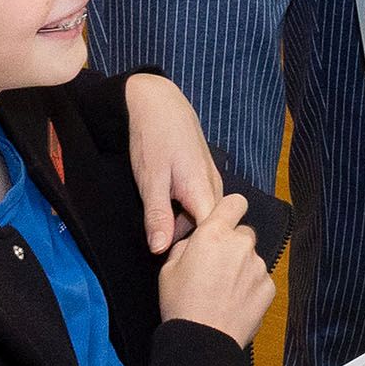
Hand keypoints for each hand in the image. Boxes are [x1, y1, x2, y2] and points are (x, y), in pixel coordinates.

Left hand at [119, 75, 221, 255]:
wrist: (158, 102)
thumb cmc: (154, 138)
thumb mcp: (150, 180)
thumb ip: (157, 216)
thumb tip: (160, 249)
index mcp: (204, 190)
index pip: (215, 233)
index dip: (200, 251)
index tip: (179, 263)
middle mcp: (214, 187)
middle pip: (211, 228)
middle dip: (192, 243)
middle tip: (165, 254)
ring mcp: (210, 181)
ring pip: (205, 216)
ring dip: (187, 228)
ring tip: (162, 236)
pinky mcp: (202, 176)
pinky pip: (201, 205)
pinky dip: (187, 215)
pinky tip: (167, 217)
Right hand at [154, 191, 273, 346]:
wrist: (202, 342)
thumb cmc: (180, 304)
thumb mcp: (169, 269)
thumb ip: (187, 246)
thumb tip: (196, 241)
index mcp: (214, 234)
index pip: (235, 202)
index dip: (229, 210)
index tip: (223, 222)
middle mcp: (241, 245)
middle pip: (244, 233)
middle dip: (233, 244)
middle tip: (217, 267)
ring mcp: (258, 266)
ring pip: (252, 258)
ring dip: (242, 267)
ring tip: (223, 291)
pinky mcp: (269, 286)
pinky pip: (260, 279)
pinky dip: (251, 287)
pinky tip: (234, 302)